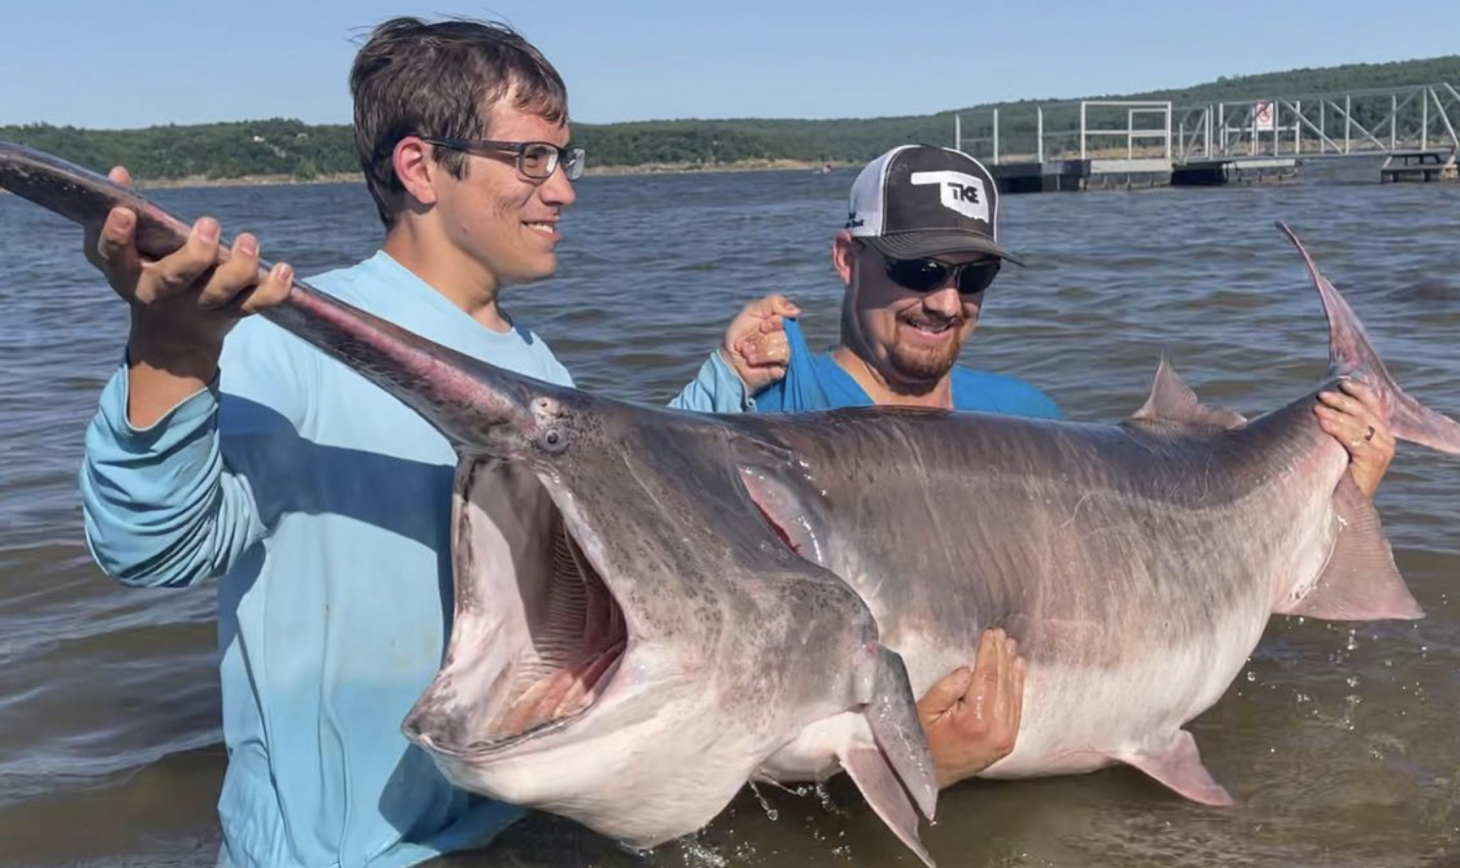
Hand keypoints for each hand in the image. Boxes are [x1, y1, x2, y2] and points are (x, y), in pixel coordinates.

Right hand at [83, 165, 294, 366]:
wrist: (171, 338)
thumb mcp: (126, 251)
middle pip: (175, 278)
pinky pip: (255, 304)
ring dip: (238, 268)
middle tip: (209, 224)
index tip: (124, 212)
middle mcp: (162, 294)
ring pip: (220, 292)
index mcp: (128, 275)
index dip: (115, 236)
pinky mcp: (231, 312)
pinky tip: (284, 269)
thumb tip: (120, 173)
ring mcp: (199, 306)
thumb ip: (118, 213)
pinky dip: (273, 291)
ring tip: (248, 240)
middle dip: (194, 254)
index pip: (113, 257)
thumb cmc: (145, 275)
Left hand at [717, 294, 799, 392]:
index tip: (761, 326)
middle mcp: (786, 337)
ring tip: (749, 352)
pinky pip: (781, 360)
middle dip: (763, 337)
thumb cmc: (739, 334)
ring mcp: (787, 354)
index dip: (772, 323)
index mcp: (781, 323)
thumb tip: (797, 311)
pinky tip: (753, 360)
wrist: (729, 358)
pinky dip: (762, 359)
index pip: (788, 319)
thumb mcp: (752, 310)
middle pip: (785, 334)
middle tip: (752, 340)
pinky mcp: (784, 368)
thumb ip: (774, 303)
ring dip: (760, 349)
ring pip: (784, 348)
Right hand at [917, 627, 1024, 788]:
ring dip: (1012, 668)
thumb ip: (948, 688)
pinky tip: (1016, 671)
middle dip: (1002, 655)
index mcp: (976, 720)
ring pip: (1013, 694)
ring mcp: (1005, 738)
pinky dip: (1017, 687)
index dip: (989, 652)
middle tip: (1002, 635)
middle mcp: (996, 730)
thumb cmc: (921, 741)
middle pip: (1003, 682)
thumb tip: (970, 669)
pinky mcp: (1007, 742)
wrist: (929, 776)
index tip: (990, 633)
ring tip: (1011, 647)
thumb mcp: (925, 711)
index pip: (987, 676)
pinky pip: (1016, 708)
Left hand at [1314, 378, 1393, 498]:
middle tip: (1322, 395)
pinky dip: (1338, 429)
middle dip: (1342, 401)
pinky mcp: (1375, 460)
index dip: (1358, 391)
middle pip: (1364, 411)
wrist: (1344, 504)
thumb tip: (1320, 404)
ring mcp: (1383, 450)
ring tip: (1317, 408)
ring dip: (1336, 413)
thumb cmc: (1337, 473)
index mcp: (1381, 432)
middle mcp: (1386, 439)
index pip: (1372, 404)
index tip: (1341, 382)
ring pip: (1358, 423)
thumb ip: (1340, 426)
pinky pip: (1355, 439)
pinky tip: (1323, 423)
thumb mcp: (1342, 445)